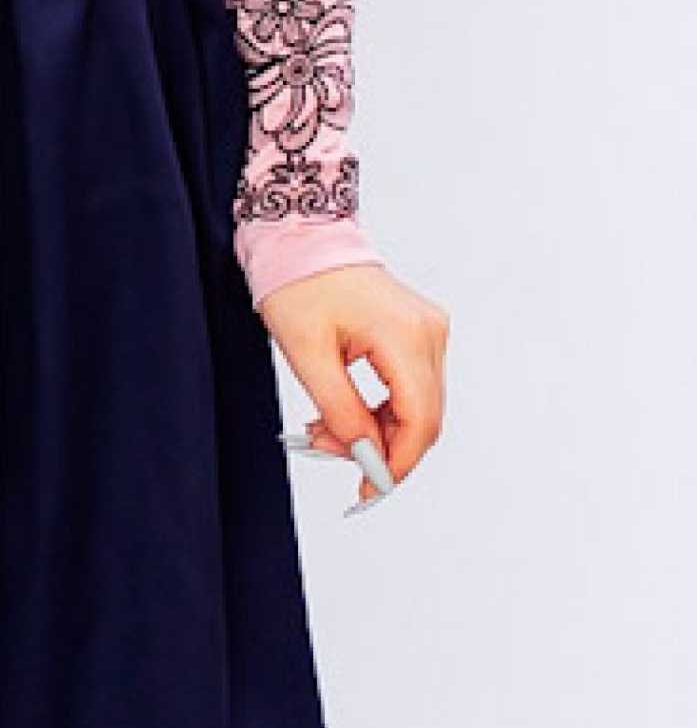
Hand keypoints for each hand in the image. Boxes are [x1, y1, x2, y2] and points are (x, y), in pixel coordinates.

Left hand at [255, 262, 449, 512]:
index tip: (368, 489)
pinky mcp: (420, 331)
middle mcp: (428, 331)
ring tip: (326, 427)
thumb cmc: (298, 284)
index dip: (396, 462)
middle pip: (424, 418)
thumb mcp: (307, 354)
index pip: (420, 419)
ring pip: (419, 407)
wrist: (301, 237)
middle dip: (380, 447)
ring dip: (378, 430)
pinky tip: (347, 412)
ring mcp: (429, 329)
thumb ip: (340, 411)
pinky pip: (412, 387)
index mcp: (404, 334)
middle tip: (328, 448)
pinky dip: (383, 409)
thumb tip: (366, 457)